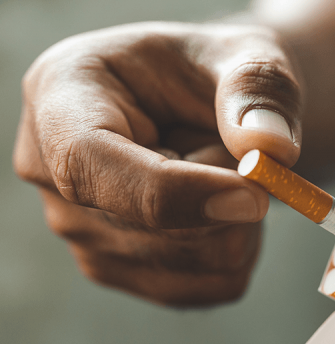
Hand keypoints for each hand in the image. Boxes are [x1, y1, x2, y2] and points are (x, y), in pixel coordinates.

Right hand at [13, 22, 302, 304]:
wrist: (221, 107)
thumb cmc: (220, 71)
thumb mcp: (248, 55)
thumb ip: (258, 89)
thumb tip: (269, 148)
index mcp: (62, 94)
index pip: (89, 163)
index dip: (173, 191)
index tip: (254, 197)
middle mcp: (53, 171)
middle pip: (152, 227)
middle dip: (228, 192)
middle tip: (239, 144)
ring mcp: (80, 230)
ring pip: (194, 263)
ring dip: (240, 220)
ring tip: (222, 167)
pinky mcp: (121, 269)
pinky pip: (211, 286)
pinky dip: (243, 249)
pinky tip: (225, 205)